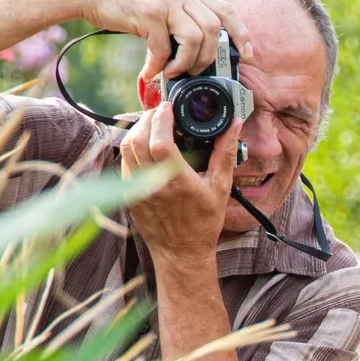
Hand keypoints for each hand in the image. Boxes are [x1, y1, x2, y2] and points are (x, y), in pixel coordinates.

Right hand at [77, 0, 253, 86]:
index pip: (226, 11)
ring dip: (186, 63)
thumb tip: (195, 55)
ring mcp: (166, 2)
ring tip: (172, 71)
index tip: (248, 54)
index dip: (242, 34)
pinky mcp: (149, 14)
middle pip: (214, 29)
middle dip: (209, 58)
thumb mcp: (162, 6)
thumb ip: (181, 21)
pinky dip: (158, 66)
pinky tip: (149, 71)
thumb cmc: (127, 3)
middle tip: (194, 72)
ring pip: (195, 39)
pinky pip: (164, 48)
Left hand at [119, 102, 239, 264]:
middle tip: (161, 113)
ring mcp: (135, 189)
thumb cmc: (203, 222)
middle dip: (148, 118)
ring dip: (137, 130)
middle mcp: (151, 184)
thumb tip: (235, 125)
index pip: (158, 139)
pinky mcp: (127, 194)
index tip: (169, 108)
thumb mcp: (221, 187)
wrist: (181, 252)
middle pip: (137, 138)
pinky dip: (132, 147)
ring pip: (125, 147)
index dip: (161, 117)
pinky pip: (124, 162)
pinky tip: (146, 145)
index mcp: (176, 181)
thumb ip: (226, 153)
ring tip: (152, 125)